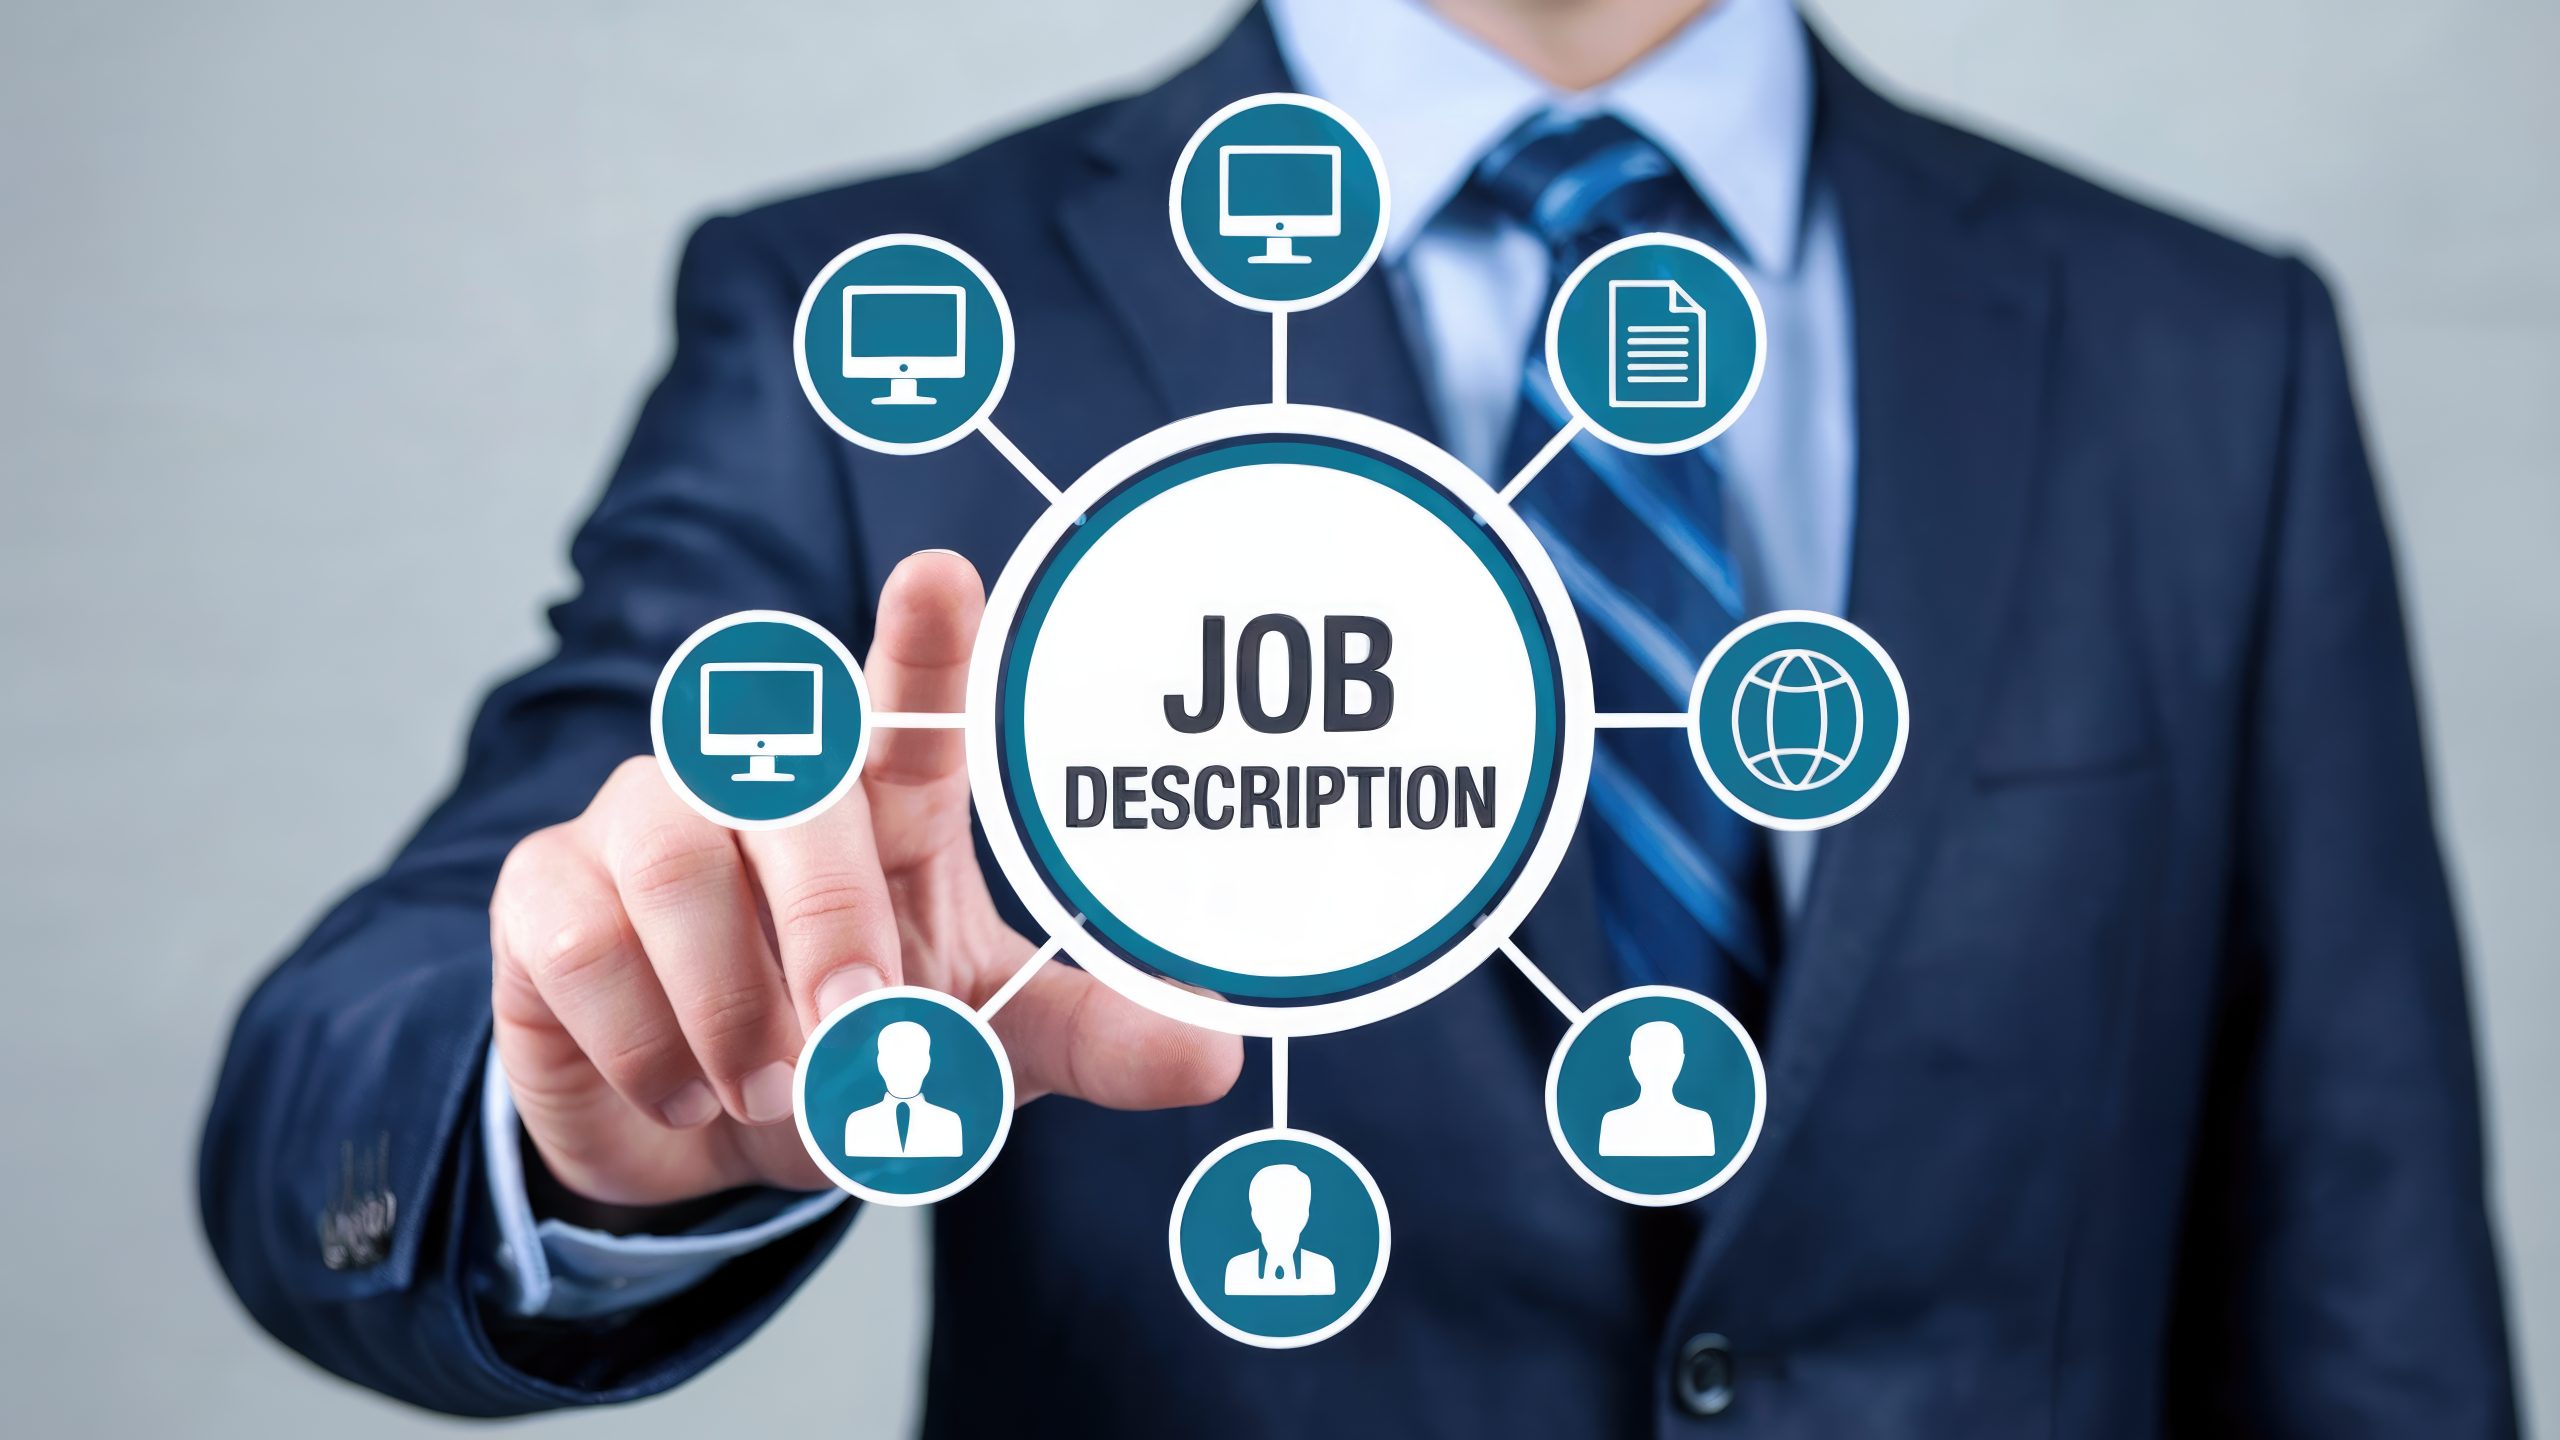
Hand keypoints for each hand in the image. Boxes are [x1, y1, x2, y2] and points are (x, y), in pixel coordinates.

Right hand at [488, 551, 1242, 1209]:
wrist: (704, 1141)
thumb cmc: (859, 1050)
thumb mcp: (989, 1052)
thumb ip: (1094, 1039)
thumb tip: (1217, 1051)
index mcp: (885, 798)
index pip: (902, 698)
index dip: (920, 639)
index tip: (942, 575)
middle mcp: (758, 782)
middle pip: (784, 784)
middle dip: (824, 913)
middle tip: (859, 1026)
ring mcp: (642, 820)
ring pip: (672, 860)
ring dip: (730, 1003)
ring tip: (770, 1089)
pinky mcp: (546, 889)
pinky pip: (577, 937)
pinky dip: (644, 1040)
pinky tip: (682, 1087)